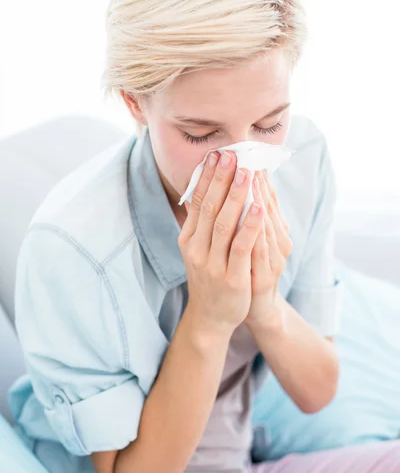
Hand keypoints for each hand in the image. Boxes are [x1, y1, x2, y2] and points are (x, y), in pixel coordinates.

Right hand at [178, 151, 263, 336]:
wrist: (211, 317)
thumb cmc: (210, 276)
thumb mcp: (199, 248)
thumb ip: (200, 221)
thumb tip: (200, 189)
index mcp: (189, 238)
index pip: (197, 201)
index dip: (207, 177)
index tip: (217, 155)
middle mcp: (197, 249)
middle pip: (210, 208)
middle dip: (221, 180)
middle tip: (231, 156)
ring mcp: (213, 265)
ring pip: (224, 224)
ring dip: (236, 197)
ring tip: (246, 173)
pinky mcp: (231, 279)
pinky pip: (240, 248)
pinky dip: (249, 226)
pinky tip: (258, 208)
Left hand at [245, 170, 292, 330]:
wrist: (250, 312)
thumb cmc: (244, 272)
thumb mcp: (244, 242)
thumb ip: (242, 218)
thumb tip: (229, 189)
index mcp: (274, 231)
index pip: (267, 198)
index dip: (256, 176)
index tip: (245, 153)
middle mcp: (278, 241)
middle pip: (267, 205)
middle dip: (254, 180)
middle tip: (245, 155)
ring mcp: (275, 258)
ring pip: (266, 222)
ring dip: (256, 196)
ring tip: (247, 173)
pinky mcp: (267, 276)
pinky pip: (260, 248)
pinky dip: (256, 227)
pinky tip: (254, 210)